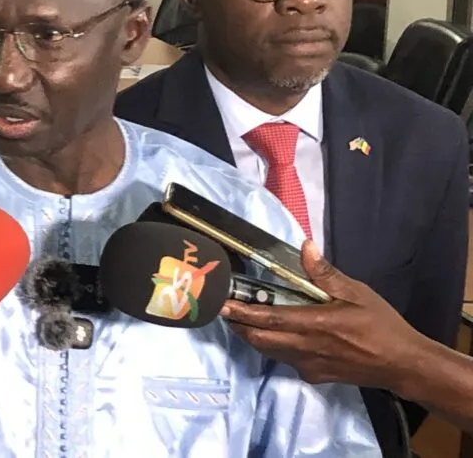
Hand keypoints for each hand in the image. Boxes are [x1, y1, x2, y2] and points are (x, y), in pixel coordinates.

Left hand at [221, 240, 425, 387]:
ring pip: (269, 351)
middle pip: (259, 339)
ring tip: (244, 319)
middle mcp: (306, 348)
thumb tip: (305, 248)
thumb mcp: (357, 293)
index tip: (221, 305)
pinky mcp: (314, 376)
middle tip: (226, 310)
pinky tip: (275, 334)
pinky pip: (285, 360)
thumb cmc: (381, 325)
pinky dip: (273, 346)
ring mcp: (308, 365)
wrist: (403, 364)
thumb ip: (325, 274)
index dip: (241, 313)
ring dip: (253, 336)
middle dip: (239, 325)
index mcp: (315, 324)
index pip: (268, 319)